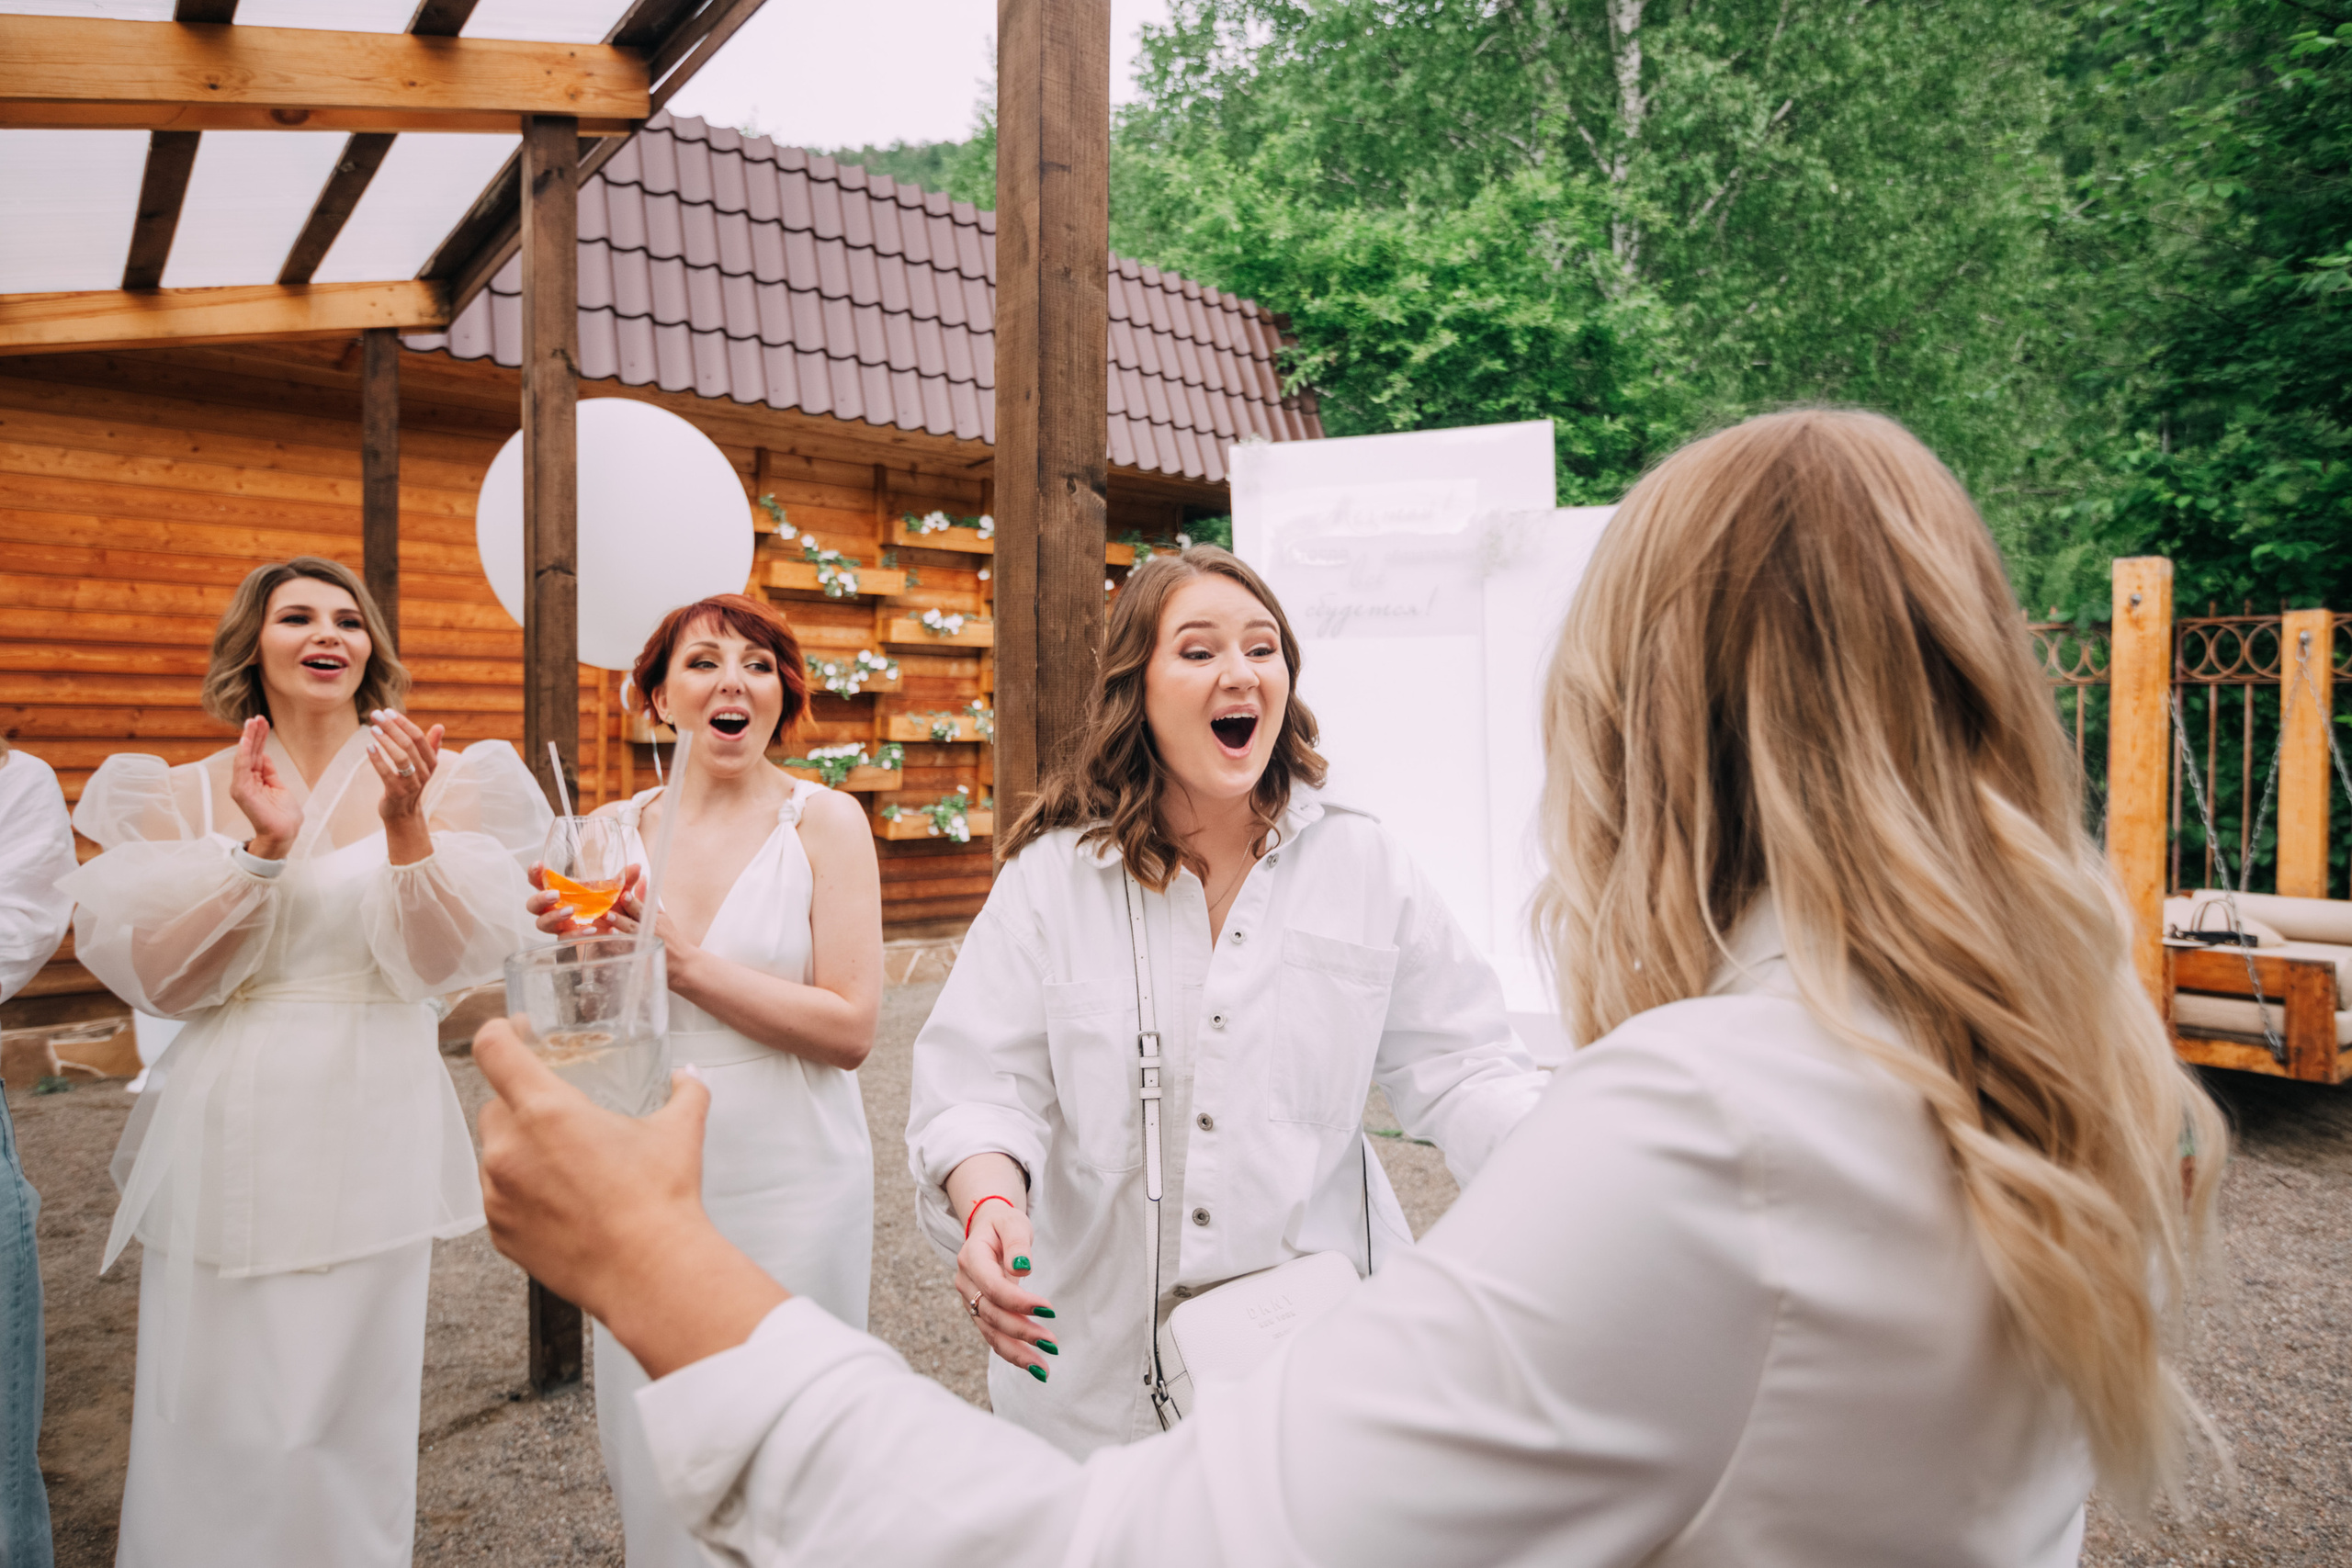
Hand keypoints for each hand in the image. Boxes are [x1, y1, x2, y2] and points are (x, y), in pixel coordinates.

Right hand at [228, 715, 301, 856]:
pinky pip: (242, 767)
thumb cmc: (283, 815)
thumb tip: (264, 756)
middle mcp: (245, 781)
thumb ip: (268, 772)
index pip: (256, 754)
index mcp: (254, 780)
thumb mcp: (278, 787)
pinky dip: (244, 752)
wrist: (284, 833)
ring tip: (252, 722)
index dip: (259, 738)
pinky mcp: (241, 791)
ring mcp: (241, 786)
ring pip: (244, 756)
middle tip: (257, 717)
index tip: (262, 722)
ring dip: (248, 738)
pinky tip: (246, 739)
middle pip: (250, 752)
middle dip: (253, 734)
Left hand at [367, 708, 443, 820]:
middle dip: (392, 727)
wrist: (403, 814)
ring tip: (373, 729)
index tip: (388, 711)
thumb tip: (440, 726)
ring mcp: (412, 784)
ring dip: (386, 741)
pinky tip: (369, 747)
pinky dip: (378, 759)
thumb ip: (430, 746)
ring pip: (401, 758)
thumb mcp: (422, 765)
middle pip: (409, 745)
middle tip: (376, 714)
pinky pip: (387, 773)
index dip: (403, 723)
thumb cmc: (410, 784)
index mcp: (431, 762)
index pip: (419, 738)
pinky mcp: (397, 793)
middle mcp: (424, 772)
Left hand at [474, 1018, 784, 1376]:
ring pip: (494, 1153)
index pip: (493, 1050)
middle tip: (559, 1113)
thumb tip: (689, 1076)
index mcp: (546, 1111)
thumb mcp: (679, 1132)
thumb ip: (685, 1092)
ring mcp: (498, 1195)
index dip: (499, 1033)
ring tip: (565, 1165)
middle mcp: (510, 1149)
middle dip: (520, 1103)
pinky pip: (499, 1197)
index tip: (512, 1033)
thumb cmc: (659, 1201)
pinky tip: (562, 1201)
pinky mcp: (500, 1232)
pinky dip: (521, 1192)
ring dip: (520, 1150)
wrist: (650, 1273)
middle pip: (493, 1104)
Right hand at [528, 862, 644, 935]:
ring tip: (570, 911)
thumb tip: (637, 867)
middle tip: (556, 894)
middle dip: (540, 898)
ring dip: (553, 917)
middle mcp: (553, 908)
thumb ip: (626, 880)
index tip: (539, 864)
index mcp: (559, 890)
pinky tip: (593, 930)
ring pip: (542, 924)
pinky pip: (565, 939)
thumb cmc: (607, 903)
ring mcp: (558, 925)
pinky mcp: (568, 939)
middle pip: (532, 905)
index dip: (534, 873)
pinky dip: (578, 934)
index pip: (538, 881)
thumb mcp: (618, 891)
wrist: (615, 926)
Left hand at [607, 879, 697, 978]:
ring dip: (618, 935)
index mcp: (653, 919)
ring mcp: (644, 947)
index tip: (624, 895)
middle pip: (633, 924)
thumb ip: (647, 899)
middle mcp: (649, 932)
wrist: (682, 963)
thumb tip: (641, 879)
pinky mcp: (640, 959)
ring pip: (629, 941)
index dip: (632, 903)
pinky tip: (611, 949)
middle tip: (608, 913)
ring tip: (608, 930)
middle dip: (620, 919)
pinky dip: (620, 952)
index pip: (641, 909)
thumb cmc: (669, 937)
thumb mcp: (660, 916)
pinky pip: (628, 955)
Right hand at [954, 1196, 1056, 1378]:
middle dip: (1022, 1332)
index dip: (1019, 1302)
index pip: (993, 1287)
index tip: (1049, 1310)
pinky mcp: (980, 1313)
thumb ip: (1017, 1244)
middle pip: (992, 1315)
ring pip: (990, 1333)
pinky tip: (1033, 1364)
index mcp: (971, 1258)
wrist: (988, 1229)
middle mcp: (966, 1284)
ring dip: (1017, 1352)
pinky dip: (1012, 1352)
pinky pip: (993, 1336)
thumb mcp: (1013, 1223)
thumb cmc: (1004, 1225)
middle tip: (1052, 1344)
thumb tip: (1023, 1269)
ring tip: (1043, 1369)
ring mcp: (970, 1301)